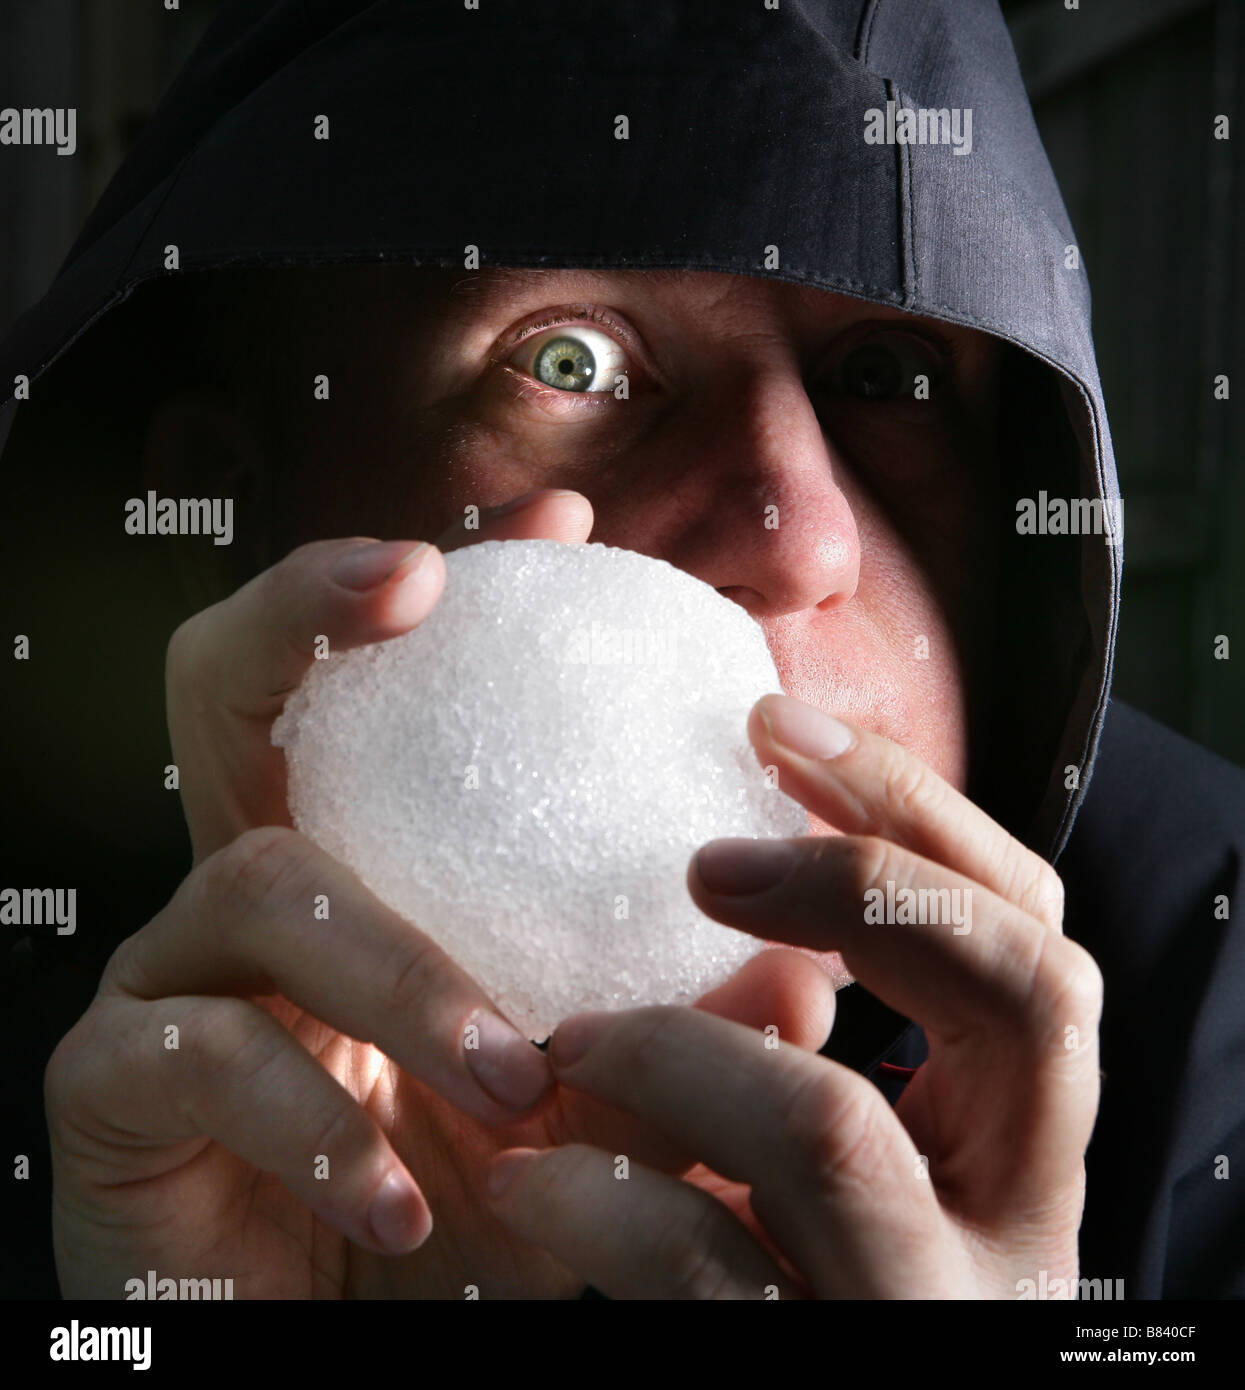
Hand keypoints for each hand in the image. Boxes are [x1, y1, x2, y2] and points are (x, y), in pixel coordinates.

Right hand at [51, 488, 809, 1298]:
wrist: (350, 1339)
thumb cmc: (471, 1208)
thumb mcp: (584, 1105)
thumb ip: (664, 1027)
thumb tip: (794, 975)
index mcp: (365, 860)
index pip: (383, 683)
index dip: (449, 581)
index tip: (559, 520)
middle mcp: (254, 882)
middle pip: (231, 682)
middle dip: (310, 607)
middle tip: (416, 581)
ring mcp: (174, 968)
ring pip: (261, 877)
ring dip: (405, 969)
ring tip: (515, 1073)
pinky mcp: (110, 1081)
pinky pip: (199, 1051)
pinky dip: (315, 1117)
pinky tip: (402, 1201)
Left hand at [484, 693, 1103, 1297]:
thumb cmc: (763, 1271)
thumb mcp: (811, 1146)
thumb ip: (805, 1034)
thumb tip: (749, 886)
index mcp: (1020, 1138)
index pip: (1035, 931)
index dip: (917, 811)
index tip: (773, 725)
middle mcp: (1016, 1224)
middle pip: (1024, 991)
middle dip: (857, 883)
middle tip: (702, 857)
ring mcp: (924, 1311)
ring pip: (832, 1129)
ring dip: (673, 1050)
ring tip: (568, 1039)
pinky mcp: (810, 1379)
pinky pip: (701, 1265)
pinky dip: (598, 1196)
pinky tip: (528, 1179)